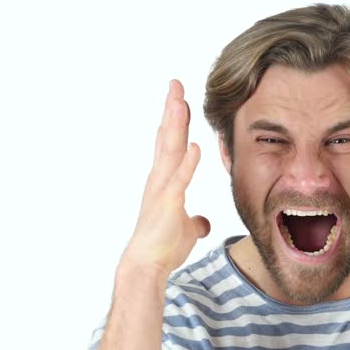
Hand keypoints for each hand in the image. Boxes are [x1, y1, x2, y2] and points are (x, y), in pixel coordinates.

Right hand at [119, 80, 209, 279]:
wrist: (146, 266)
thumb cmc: (163, 247)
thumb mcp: (185, 231)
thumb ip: (194, 222)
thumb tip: (202, 223)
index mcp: (164, 181)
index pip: (171, 143)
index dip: (177, 121)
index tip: (181, 99)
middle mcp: (160, 179)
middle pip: (167, 137)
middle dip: (172, 110)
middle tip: (175, 84)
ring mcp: (162, 189)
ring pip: (170, 151)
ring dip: (176, 126)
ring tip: (181, 101)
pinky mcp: (168, 204)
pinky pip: (180, 180)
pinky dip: (188, 163)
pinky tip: (195, 147)